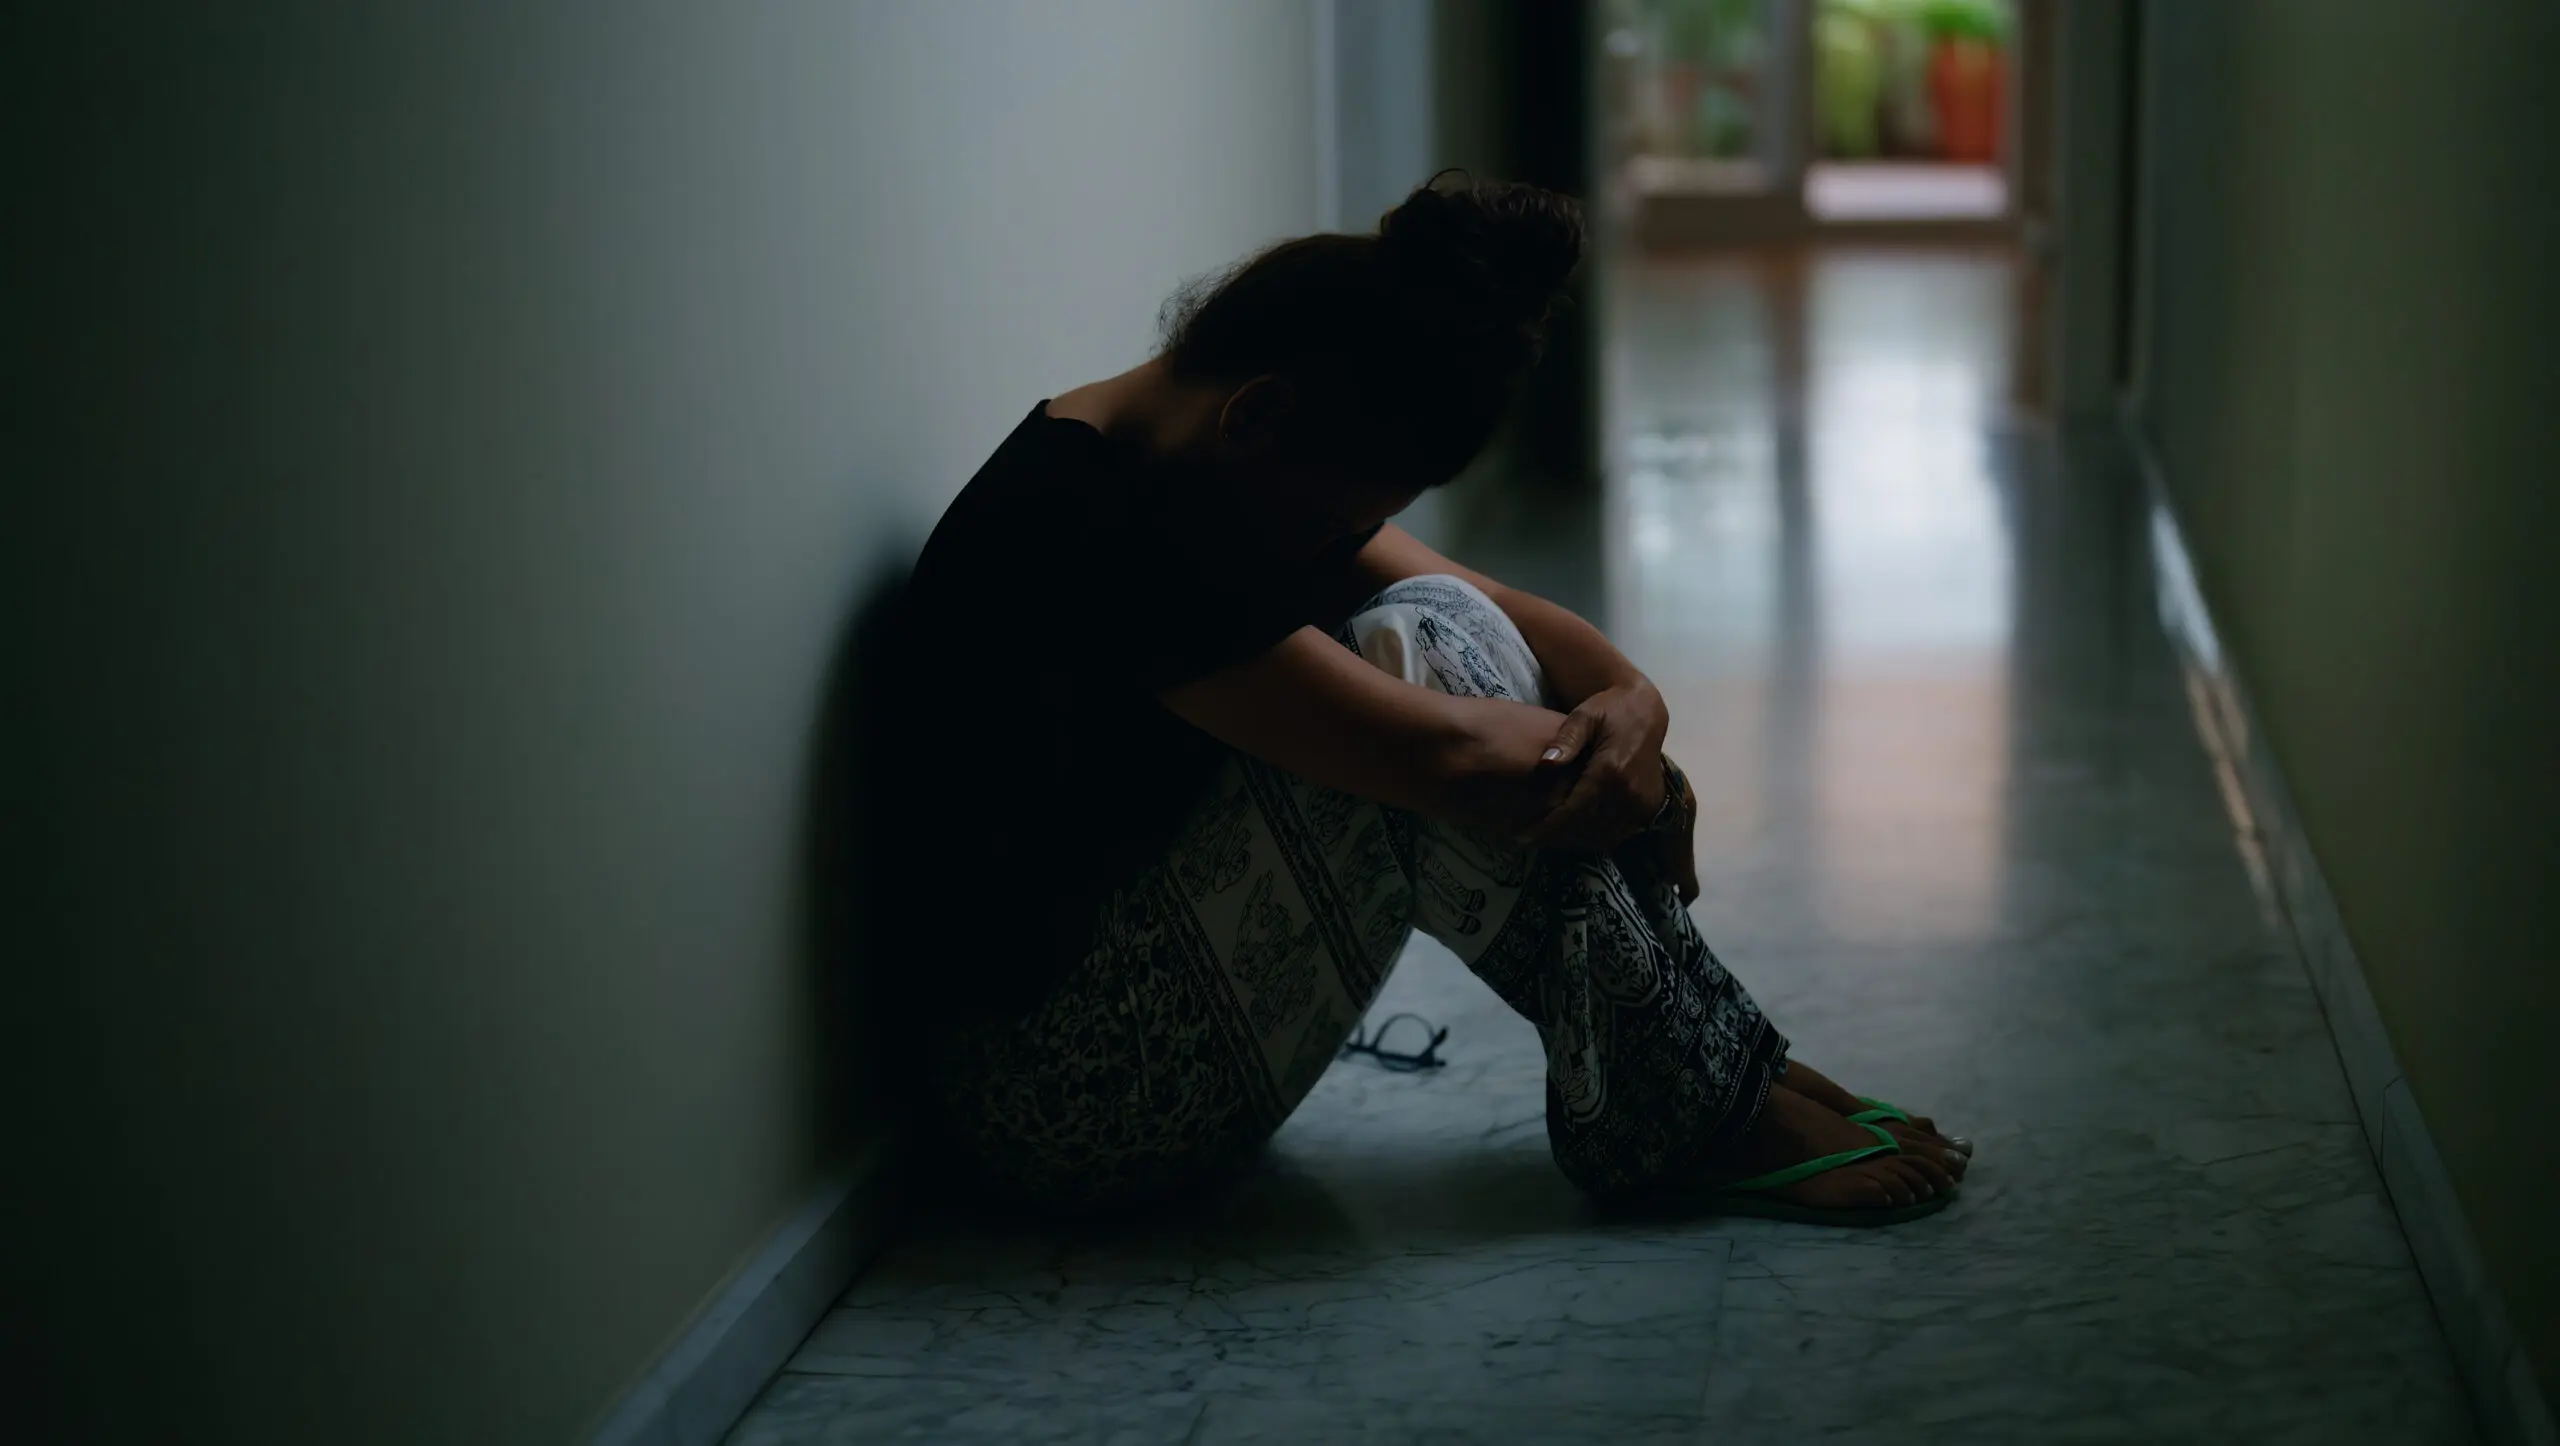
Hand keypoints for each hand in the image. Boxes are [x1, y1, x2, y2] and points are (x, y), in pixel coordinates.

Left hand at [1529, 681, 1669, 852]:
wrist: (1646, 712)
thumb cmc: (1608, 710)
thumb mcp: (1584, 716)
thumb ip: (1565, 739)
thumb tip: (1546, 763)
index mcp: (1610, 771)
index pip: (1574, 810)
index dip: (1548, 827)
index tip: (1523, 836)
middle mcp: (1629, 792)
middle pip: (1586, 827)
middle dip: (1557, 837)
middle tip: (1530, 839)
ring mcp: (1642, 802)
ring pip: (1603, 835)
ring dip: (1575, 841)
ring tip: (1549, 838)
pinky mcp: (1649, 806)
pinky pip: (1620, 832)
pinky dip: (1597, 837)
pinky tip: (1576, 834)